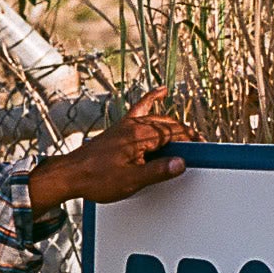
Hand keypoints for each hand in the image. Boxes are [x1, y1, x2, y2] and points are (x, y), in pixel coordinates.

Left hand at [27, 88, 186, 212]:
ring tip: (185, 134)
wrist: (71, 174)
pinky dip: (152, 99)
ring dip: (173, 124)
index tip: (202, 147)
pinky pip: (140, 108)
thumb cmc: (96, 178)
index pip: (174, 133)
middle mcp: (134, 125)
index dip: (191, 140)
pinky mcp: (119, 128)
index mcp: (139, 136)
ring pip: (157, 118)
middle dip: (185, 133)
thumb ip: (158, 171)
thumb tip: (180, 163)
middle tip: (197, 146)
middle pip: (168, 124)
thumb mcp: (132, 181)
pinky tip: (160, 92)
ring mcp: (126, 125)